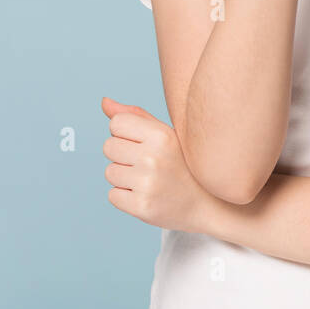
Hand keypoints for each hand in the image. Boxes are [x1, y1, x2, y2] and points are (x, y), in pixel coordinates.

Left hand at [101, 96, 213, 234]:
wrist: (205, 205)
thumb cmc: (182, 164)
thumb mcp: (165, 135)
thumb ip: (135, 116)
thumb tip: (104, 102)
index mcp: (161, 135)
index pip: (116, 123)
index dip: (125, 133)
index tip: (142, 143)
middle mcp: (153, 158)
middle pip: (108, 146)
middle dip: (122, 155)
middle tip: (146, 164)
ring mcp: (147, 184)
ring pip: (110, 172)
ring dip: (123, 177)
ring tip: (148, 180)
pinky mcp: (141, 207)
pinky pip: (112, 195)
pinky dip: (125, 196)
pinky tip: (146, 195)